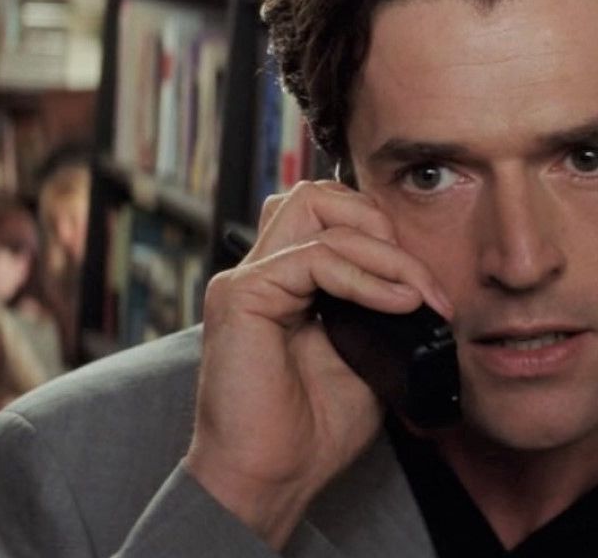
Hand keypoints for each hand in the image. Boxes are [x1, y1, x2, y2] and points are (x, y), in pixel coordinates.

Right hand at [184, 181, 451, 547]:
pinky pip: (312, 257)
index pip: (331, 217)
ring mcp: (248, 278)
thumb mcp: (364, 356)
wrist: (271, 476)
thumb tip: (416, 284)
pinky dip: (362, 275)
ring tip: (411, 291)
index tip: (429, 288)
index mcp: (288, 282)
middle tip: (416, 279)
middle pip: (318, 196)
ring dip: (378, 246)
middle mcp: (264, 270)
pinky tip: (394, 302)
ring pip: (313, 208)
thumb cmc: (310, 427)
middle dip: (378, 224)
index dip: (382, 236)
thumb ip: (378, 311)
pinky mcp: (241, 295)